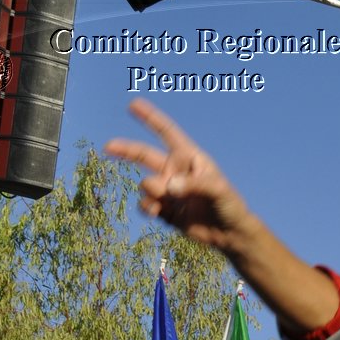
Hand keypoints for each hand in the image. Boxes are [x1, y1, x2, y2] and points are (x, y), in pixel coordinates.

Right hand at [104, 99, 255, 251]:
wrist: (230, 235)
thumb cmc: (230, 206)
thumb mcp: (218, 190)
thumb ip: (194, 185)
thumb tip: (168, 187)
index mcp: (189, 158)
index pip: (167, 133)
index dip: (150, 118)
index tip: (133, 105)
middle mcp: (175, 171)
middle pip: (144, 155)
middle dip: (126, 150)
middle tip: (108, 146)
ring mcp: (169, 190)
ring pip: (146, 185)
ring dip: (152, 191)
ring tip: (167, 199)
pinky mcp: (165, 209)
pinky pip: (145, 204)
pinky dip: (147, 207)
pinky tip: (156, 212)